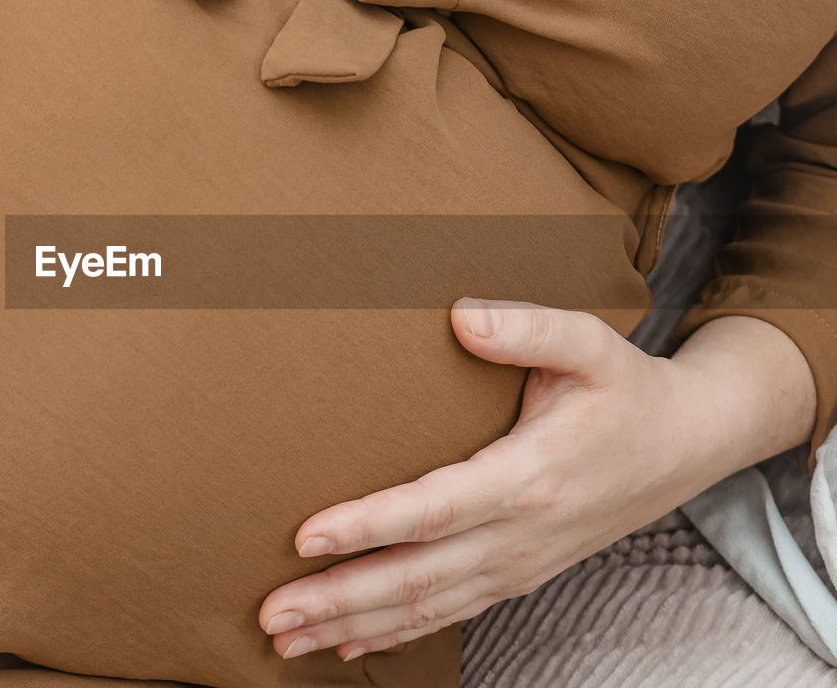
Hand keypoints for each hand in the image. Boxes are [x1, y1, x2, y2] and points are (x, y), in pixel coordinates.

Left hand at [258, 300, 815, 661]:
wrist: (687, 444)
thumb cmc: (627, 390)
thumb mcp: (590, 344)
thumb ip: (529, 327)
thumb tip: (462, 315)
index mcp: (529, 477)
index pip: (433, 509)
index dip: (367, 526)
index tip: (305, 537)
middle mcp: (519, 534)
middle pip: (416, 577)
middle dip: (338, 597)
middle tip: (270, 614)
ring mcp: (518, 563)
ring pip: (425, 606)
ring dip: (353, 623)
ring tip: (286, 640)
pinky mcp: (519, 573)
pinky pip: (449, 614)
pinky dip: (395, 632)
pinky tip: (348, 642)